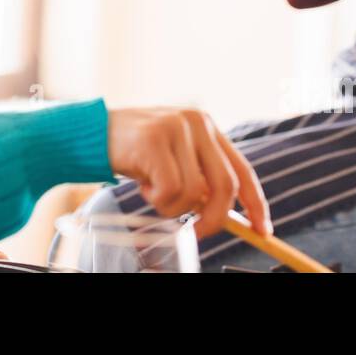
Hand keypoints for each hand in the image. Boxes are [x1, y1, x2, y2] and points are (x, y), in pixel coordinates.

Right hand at [107, 107, 271, 238]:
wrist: (93, 133)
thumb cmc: (136, 152)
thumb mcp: (175, 158)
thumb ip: (200, 177)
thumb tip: (225, 216)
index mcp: (207, 127)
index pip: (243, 169)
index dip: (256, 203)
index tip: (263, 230)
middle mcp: (198, 122)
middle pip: (225, 185)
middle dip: (215, 218)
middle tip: (198, 232)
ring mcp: (176, 128)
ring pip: (194, 193)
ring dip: (172, 205)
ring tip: (152, 189)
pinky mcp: (155, 139)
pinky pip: (170, 190)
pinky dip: (156, 199)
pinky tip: (142, 183)